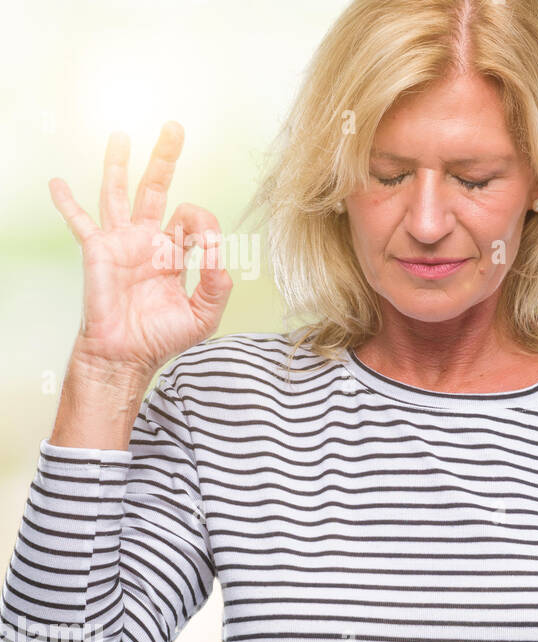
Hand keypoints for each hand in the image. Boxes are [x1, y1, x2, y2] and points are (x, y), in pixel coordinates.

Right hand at [48, 121, 233, 384]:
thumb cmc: (162, 337)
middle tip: (174, 128)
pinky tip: (56, 181)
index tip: (208, 242)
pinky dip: (67, 202)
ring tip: (121, 135)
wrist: (127, 355)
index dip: (205, 224)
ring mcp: (121, 243)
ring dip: (120, 164)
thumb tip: (221, 253)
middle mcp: (148, 242)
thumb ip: (217, 283)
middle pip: (157, 189)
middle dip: (165, 159)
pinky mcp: (97, 250)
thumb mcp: (204, 314)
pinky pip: (79, 221)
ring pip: (119, 193)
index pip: (194, 221)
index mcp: (176, 254)